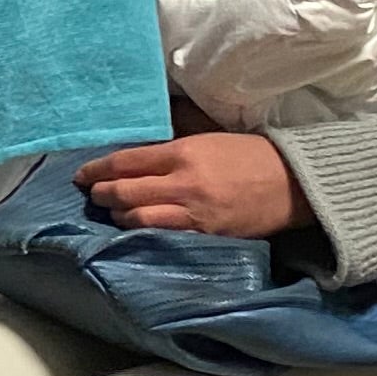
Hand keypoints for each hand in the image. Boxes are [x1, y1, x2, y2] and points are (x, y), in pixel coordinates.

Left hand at [75, 132, 306, 237]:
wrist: (292, 183)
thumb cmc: (248, 156)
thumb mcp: (206, 140)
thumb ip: (171, 150)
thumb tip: (134, 158)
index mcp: (183, 153)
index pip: (127, 161)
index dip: (98, 169)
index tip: (83, 174)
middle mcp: (184, 183)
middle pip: (126, 191)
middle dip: (102, 194)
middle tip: (92, 194)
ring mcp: (195, 212)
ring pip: (139, 218)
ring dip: (119, 216)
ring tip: (112, 213)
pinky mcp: (207, 234)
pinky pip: (165, 236)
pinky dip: (145, 233)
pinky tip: (136, 231)